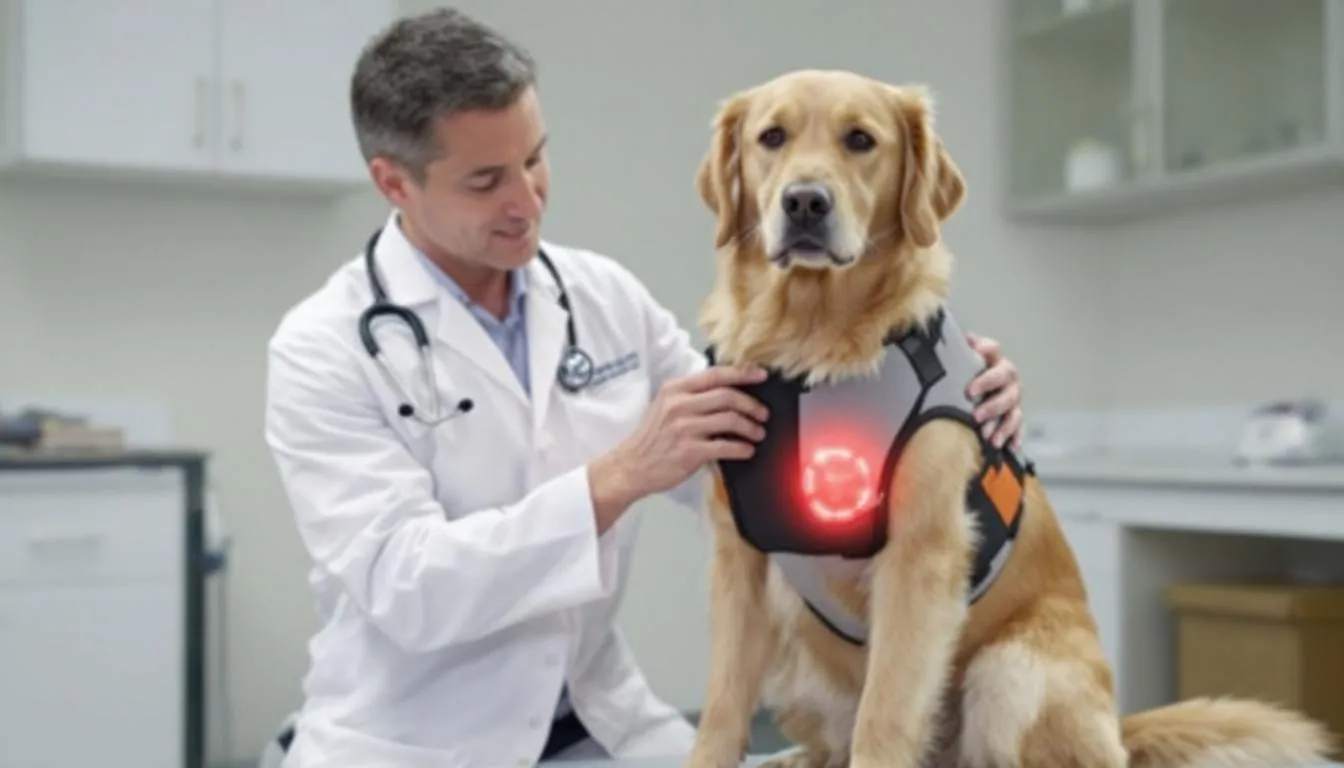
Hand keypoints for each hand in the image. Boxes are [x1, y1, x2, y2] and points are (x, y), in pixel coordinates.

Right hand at [588, 365, 768, 527]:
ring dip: (750, 427)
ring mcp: (684, 428)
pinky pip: (725, 446)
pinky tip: (747, 450)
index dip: (742, 373)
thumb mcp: (665, 406)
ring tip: (758, 433)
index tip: (761, 376)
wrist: (631, 466)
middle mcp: (679, 405)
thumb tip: (729, 391)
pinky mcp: (689, 452)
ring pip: (730, 420)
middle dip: (751, 405)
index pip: (715, 375)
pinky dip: (742, 448)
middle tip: (763, 414)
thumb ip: (691, 396)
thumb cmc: (652, 437)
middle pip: (727, 397)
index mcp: (675, 389)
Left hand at [965, 332, 1022, 450]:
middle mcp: (1007, 375)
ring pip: (1013, 410)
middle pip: (1005, 388)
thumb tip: (962, 337)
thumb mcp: (959, 358)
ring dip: (1003, 425)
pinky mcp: (1015, 413)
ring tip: (990, 439)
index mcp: (992, 358)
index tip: (970, 389)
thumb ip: (959, 349)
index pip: (992, 351)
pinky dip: (1015, 436)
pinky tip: (1011, 447)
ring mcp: (1013, 395)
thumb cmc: (963, 370)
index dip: (983, 371)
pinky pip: (1019, 426)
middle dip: (992, 404)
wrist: (974, 383)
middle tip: (976, 416)